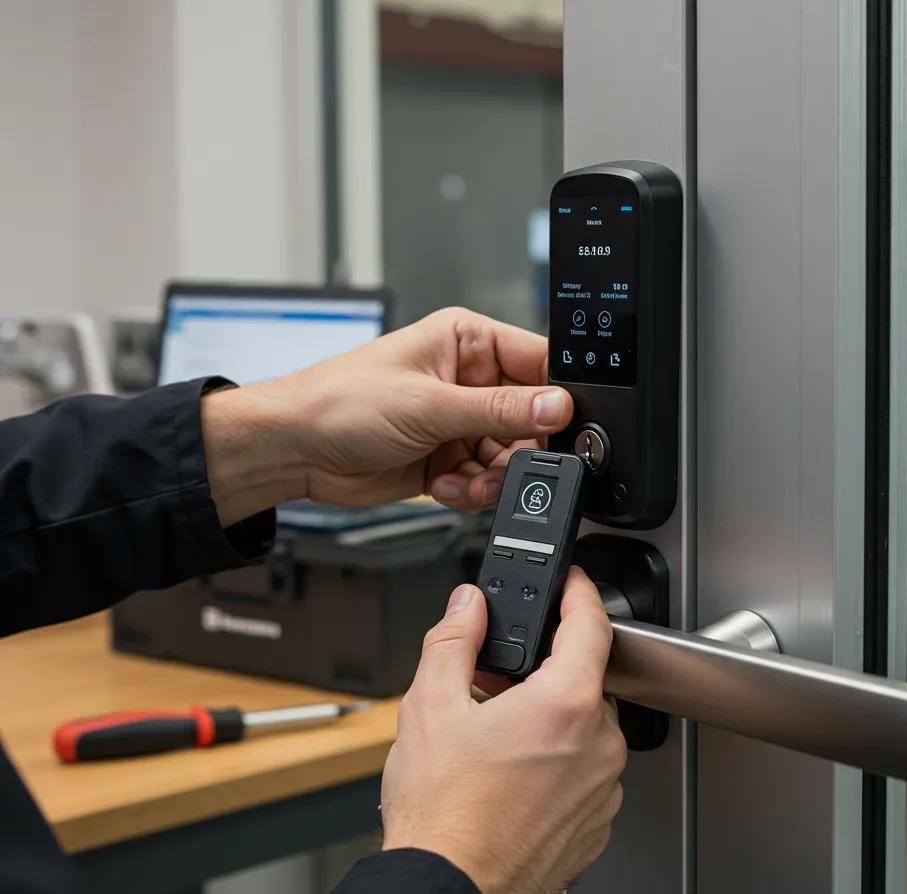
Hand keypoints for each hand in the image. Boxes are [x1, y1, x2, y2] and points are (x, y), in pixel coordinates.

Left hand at [202, 307, 572, 525]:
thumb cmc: (340, 403)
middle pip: (530, 418)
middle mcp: (468, 380)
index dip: (555, 394)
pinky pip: (484, 480)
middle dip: (518, 449)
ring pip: (510, 456)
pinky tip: (443, 485)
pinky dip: (470, 490)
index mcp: (467, 343)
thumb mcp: (428, 404)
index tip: (563, 424)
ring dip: (491, 476)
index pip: (537, 361)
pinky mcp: (448, 458)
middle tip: (501, 463)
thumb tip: (556, 406)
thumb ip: (499, 410)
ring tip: (462, 479)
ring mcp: (458, 422)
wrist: (295, 451)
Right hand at [380, 568, 625, 893]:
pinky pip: (587, 772)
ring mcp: (603, 788)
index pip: (591, 623)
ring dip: (552, 718)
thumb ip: (454, 639)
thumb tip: (467, 606)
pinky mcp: (596, 823)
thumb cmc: (442, 815)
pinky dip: (559, 762)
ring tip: (498, 737)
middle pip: (585, 678)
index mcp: (566, 703)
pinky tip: (514, 777)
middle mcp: (599, 744)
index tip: (571, 583)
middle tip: (500, 678)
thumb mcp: (429, 705)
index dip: (579, 592)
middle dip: (546, 668)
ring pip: (586, 727)